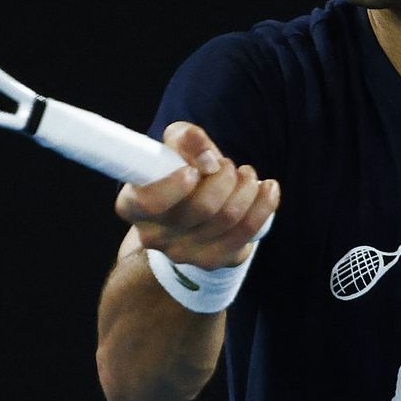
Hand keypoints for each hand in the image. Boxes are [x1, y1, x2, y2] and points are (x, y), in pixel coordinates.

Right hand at [114, 121, 280, 269]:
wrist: (191, 218)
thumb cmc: (180, 175)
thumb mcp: (175, 149)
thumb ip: (185, 139)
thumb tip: (207, 156)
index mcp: (133, 205)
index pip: (148, 201)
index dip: (174, 185)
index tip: (194, 170)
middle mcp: (154, 236)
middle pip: (201, 207)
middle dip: (224, 176)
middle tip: (227, 165)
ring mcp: (183, 254)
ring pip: (228, 217)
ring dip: (246, 186)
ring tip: (246, 175)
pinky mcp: (212, 261)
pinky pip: (247, 232)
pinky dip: (264, 204)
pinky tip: (267, 188)